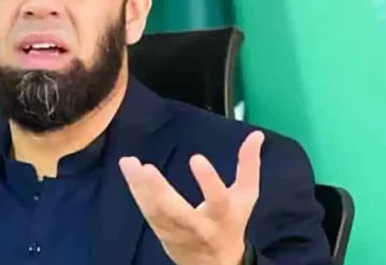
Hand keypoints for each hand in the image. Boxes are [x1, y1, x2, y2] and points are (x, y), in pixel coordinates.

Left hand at [119, 131, 264, 264]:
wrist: (215, 263)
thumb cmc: (231, 221)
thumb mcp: (246, 196)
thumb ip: (249, 165)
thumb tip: (256, 134)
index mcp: (223, 216)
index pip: (218, 200)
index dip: (208, 181)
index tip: (196, 158)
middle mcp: (198, 227)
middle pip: (178, 212)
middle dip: (160, 192)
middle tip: (147, 169)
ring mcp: (177, 231)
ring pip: (155, 211)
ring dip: (140, 187)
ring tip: (129, 162)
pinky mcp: (160, 230)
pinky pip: (146, 209)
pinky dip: (136, 190)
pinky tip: (129, 169)